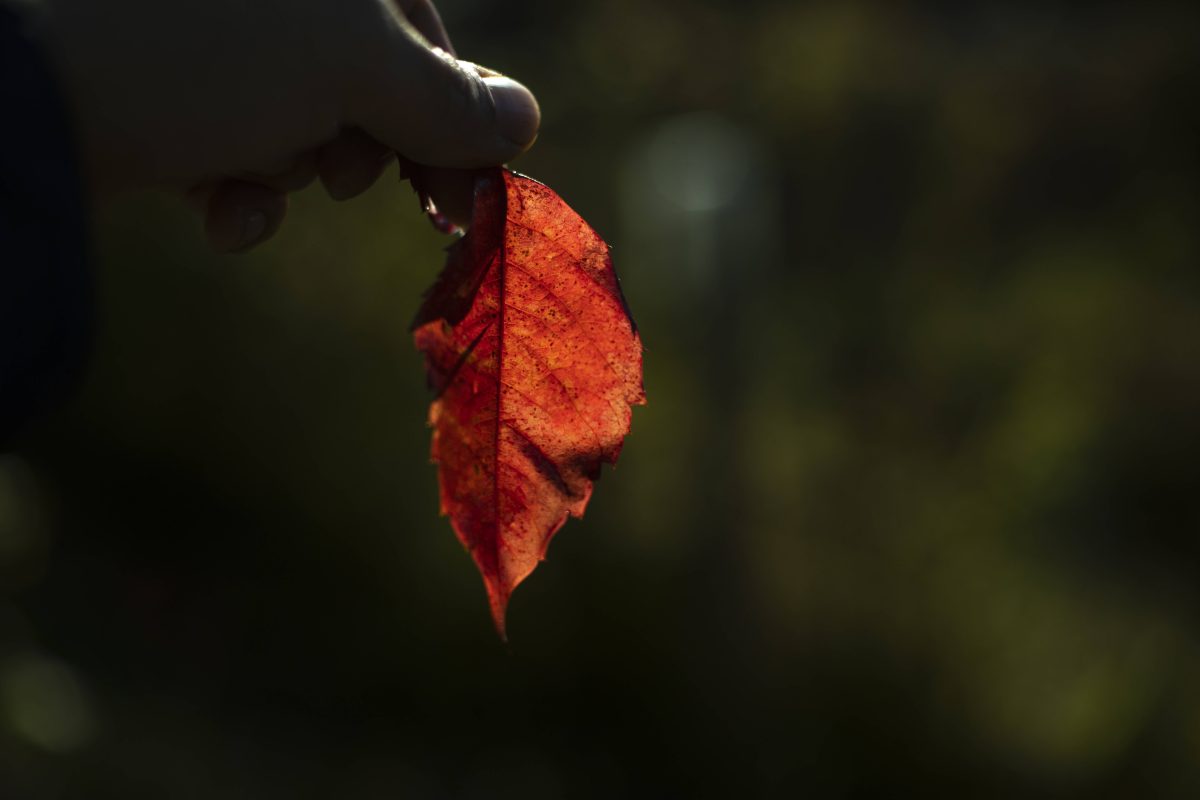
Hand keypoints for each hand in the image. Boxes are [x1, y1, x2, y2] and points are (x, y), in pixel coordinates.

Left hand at [34, 0, 539, 249]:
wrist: (20, 91)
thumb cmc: (207, 52)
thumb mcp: (354, 70)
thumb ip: (448, 100)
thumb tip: (525, 119)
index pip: (419, 23)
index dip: (451, 110)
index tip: (465, 194)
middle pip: (359, 70)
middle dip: (356, 141)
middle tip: (338, 176)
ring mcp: (205, 27)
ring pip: (294, 110)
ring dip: (289, 166)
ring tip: (249, 178)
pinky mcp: (152, 76)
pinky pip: (227, 132)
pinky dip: (235, 183)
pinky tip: (217, 212)